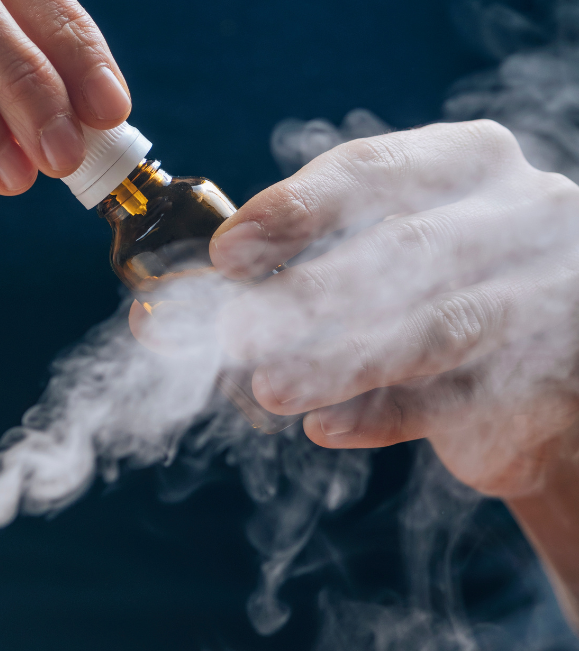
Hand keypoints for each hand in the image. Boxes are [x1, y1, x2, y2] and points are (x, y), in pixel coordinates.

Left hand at [206, 120, 578, 500]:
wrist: (545, 368)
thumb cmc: (435, 293)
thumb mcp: (372, 264)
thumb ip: (289, 278)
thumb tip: (168, 318)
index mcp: (464, 164)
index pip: (373, 169)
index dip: (295, 209)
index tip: (229, 252)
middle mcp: (519, 215)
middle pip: (403, 250)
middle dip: (307, 295)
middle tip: (234, 332)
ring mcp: (548, 296)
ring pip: (438, 328)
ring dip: (341, 361)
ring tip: (271, 388)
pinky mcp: (554, 381)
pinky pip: (461, 402)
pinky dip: (385, 417)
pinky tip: (327, 427)